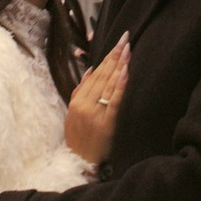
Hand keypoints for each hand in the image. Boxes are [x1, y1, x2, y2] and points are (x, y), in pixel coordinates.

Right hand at [65, 34, 129, 164]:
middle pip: (102, 75)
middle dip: (115, 56)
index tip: (118, 44)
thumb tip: (89, 69)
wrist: (79, 162)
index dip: (107, 57)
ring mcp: (95, 114)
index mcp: (77, 101)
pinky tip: (125, 72)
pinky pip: (114, 101)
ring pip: (108, 85)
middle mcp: (85, 104)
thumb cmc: (78, 138)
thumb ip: (79, 91)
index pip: (94, 74)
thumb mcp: (72, 114)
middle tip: (126, 39)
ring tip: (128, 50)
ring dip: (119, 65)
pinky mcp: (106, 124)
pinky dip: (119, 86)